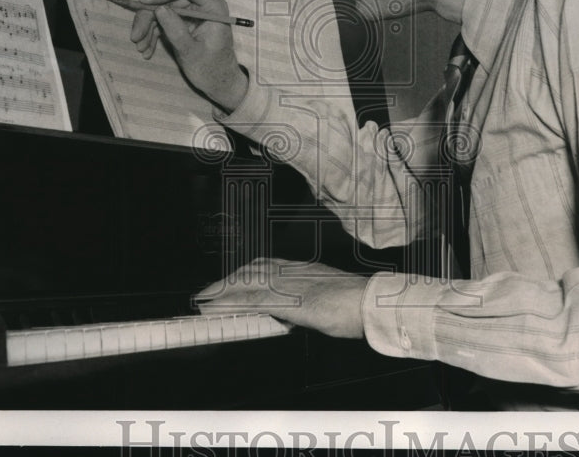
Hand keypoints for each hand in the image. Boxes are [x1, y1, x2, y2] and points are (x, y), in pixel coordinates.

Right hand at [131, 0, 247, 111]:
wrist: (218, 82)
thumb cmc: (212, 69)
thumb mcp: (191, 52)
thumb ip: (176, 30)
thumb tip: (159, 9)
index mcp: (212, 7)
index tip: (145, 3)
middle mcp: (202, 5)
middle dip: (149, 15)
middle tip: (136, 36)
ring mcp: (192, 13)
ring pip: (162, 9)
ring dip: (148, 26)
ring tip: (140, 47)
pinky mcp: (183, 22)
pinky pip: (163, 20)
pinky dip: (152, 33)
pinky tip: (147, 49)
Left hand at [195, 258, 366, 338]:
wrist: (374, 303)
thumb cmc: (361, 303)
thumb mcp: (331, 297)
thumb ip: (313, 300)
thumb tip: (302, 311)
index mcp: (305, 269)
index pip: (266, 266)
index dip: (244, 274)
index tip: (229, 282)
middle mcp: (294, 272)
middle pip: (251, 271)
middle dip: (227, 282)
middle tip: (208, 292)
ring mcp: (291, 285)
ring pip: (247, 283)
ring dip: (222, 292)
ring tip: (205, 301)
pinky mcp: (290, 302)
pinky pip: (253, 302)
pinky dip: (231, 305)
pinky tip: (219, 311)